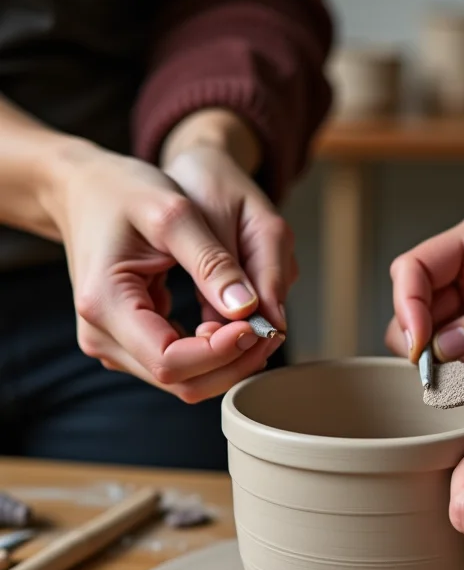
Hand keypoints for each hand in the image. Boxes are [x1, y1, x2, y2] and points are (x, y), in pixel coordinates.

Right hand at [47, 126, 291, 402]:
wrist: (86, 188)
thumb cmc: (125, 191)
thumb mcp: (175, 214)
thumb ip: (212, 262)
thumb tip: (247, 308)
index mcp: (106, 304)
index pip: (171, 361)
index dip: (220, 353)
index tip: (256, 326)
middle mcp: (102, 336)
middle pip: (180, 381)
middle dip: (232, 363)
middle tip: (270, 330)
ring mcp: (113, 343)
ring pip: (183, 380)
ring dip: (226, 362)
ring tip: (259, 327)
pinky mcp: (129, 341)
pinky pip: (179, 365)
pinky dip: (213, 354)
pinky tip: (236, 327)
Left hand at [163, 144, 296, 330]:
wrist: (205, 165)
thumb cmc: (200, 182)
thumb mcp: (201, 215)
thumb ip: (218, 265)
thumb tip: (239, 316)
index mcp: (273, 236)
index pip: (272, 302)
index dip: (242, 333)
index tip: (206, 345)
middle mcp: (281, 259)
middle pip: (267, 318)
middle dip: (230, 341)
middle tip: (186, 344)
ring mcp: (272, 271)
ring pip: (254, 320)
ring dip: (220, 336)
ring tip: (185, 336)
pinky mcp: (258, 279)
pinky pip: (243, 312)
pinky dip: (217, 324)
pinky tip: (191, 324)